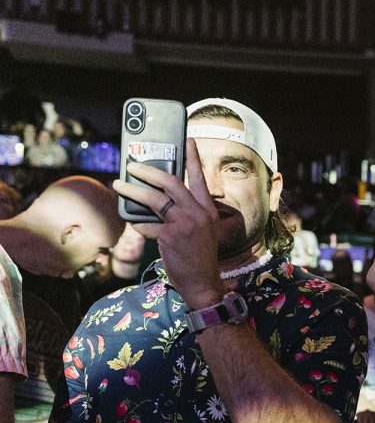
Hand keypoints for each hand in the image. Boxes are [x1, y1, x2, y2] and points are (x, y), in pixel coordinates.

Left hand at [111, 138, 224, 308]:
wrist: (203, 283)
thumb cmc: (198, 257)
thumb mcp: (201, 230)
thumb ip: (186, 212)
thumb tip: (157, 198)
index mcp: (208, 210)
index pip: (199, 178)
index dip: (193, 157)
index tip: (188, 139)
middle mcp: (199, 213)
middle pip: (171, 182)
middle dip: (149, 171)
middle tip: (132, 165)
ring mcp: (185, 224)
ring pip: (154, 199)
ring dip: (132, 190)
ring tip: (118, 185)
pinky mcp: (171, 236)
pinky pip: (146, 224)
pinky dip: (138, 223)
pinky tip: (134, 224)